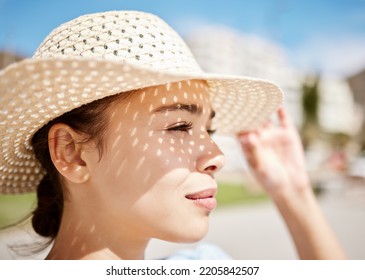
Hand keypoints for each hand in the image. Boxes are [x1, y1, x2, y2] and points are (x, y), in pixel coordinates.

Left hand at [238, 107, 345, 258]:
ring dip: (262, 105)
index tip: (225, 106)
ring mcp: (273, 135)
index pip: (238, 128)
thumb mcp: (259, 167)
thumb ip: (253, 151)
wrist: (291, 187)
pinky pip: (283, 118)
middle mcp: (259, 137)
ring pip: (265, 116)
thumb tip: (246, 136)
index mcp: (248, 145)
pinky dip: (280, 109)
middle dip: (246, 107)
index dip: (232, 118)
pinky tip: (276, 98)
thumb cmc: (270, 180)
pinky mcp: (287, 134)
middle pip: (251, 119)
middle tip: (239, 92)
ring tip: (256, 91)